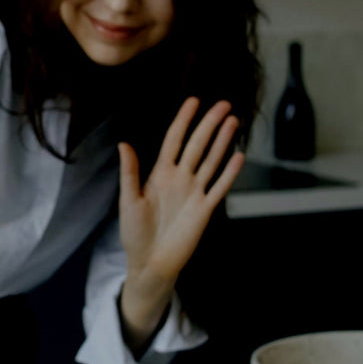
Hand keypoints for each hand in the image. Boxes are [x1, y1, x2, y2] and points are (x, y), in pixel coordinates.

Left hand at [118, 97, 244, 292]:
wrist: (150, 262)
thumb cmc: (134, 233)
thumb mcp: (128, 200)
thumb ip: (130, 172)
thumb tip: (123, 143)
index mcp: (160, 174)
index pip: (174, 140)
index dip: (183, 120)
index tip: (193, 101)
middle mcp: (180, 179)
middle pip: (197, 145)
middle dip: (209, 124)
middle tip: (222, 104)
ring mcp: (194, 193)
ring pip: (211, 161)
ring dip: (222, 141)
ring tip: (233, 120)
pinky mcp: (205, 209)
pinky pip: (220, 187)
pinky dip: (229, 173)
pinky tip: (239, 156)